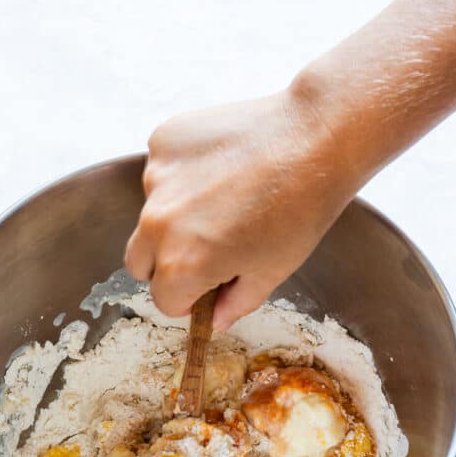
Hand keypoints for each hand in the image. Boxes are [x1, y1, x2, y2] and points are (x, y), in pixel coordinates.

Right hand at [125, 75, 361, 330]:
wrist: (315, 137)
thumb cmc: (301, 210)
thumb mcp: (272, 272)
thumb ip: (235, 303)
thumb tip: (216, 320)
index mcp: (182, 265)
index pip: (164, 301)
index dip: (190, 297)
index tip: (210, 284)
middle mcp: (157, 224)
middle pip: (140, 263)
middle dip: (167, 264)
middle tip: (209, 247)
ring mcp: (155, 178)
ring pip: (152, 214)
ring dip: (176, 215)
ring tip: (226, 196)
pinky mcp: (162, 142)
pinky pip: (162, 172)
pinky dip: (183, 175)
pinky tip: (222, 165)